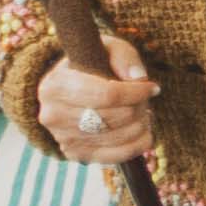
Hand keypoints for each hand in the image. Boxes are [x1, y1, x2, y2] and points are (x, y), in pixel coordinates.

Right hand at [30, 52, 161, 162]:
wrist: (68, 90)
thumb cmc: (91, 66)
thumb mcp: (106, 49)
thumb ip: (124, 56)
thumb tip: (139, 78)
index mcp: (55, 85)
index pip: (107, 94)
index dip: (136, 93)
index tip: (153, 88)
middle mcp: (52, 115)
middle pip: (114, 117)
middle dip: (139, 108)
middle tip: (146, 101)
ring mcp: (62, 138)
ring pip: (117, 137)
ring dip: (140, 126)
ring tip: (144, 113)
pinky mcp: (74, 154)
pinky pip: (114, 156)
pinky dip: (137, 146)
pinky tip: (145, 133)